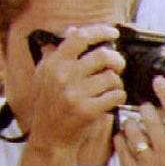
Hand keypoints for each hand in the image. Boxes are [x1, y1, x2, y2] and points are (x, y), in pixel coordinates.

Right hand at [24, 24, 124, 162]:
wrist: (50, 136)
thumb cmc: (50, 104)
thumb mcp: (45, 75)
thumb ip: (58, 52)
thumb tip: (73, 30)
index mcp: (53, 63)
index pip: (79, 38)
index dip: (100, 31)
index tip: (114, 33)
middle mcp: (63, 76)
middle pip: (103, 56)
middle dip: (117, 60)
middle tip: (118, 67)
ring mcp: (75, 93)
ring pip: (112, 78)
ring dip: (117, 83)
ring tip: (111, 89)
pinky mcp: (88, 110)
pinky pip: (116, 95)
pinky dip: (119, 97)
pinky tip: (111, 100)